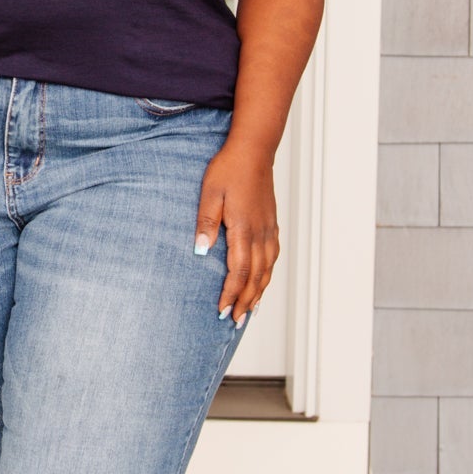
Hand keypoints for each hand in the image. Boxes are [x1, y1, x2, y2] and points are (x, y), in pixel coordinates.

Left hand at [193, 139, 279, 324]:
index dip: (231, 293)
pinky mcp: (271, 225)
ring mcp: (268, 230)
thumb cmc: (228, 169)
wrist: (253, 150)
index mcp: (243, 228)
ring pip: (267, 270)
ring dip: (258, 293)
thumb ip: (206, 222)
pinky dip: (267, 276)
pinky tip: (262, 283)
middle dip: (245, 302)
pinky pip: (272, 258)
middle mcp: (260, 233)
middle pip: (255, 277)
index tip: (222, 310)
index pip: (238, 271)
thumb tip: (200, 251)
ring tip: (249, 312)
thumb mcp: (210, 193)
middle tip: (235, 322)